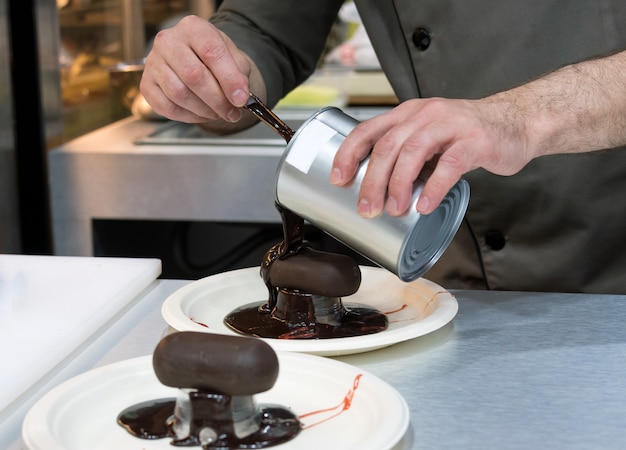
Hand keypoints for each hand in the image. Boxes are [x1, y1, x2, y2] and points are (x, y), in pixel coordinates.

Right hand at [140, 15, 253, 123]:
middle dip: (217, 100)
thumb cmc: (212, 57)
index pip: (211, 52)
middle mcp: (168, 41)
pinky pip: (168, 107)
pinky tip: (201, 114)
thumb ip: (239, 74)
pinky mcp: (147, 85)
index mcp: (193, 28)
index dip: (229, 79)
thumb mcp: (233, 57)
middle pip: (194, 75)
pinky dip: (189, 116)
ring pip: (179, 94)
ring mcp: (154, 63)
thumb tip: (239, 96)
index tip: (241, 99)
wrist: (193, 58)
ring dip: (204, 110)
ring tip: (218, 113)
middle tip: (232, 113)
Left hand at [330, 97, 532, 215]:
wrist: (516, 123)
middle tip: (367, 208)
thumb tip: (377, 192)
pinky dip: (434, 186)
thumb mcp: (429, 138)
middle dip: (372, 180)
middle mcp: (425, 114)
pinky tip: (425, 205)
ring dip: (399, 183)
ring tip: (393, 209)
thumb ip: (405, 157)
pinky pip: (450, 164)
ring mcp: (451, 125)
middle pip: (388, 146)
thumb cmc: (467, 136)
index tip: (338, 179)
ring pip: (413, 151)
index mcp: (408, 114)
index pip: (368, 129)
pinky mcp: (475, 140)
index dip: (348, 154)